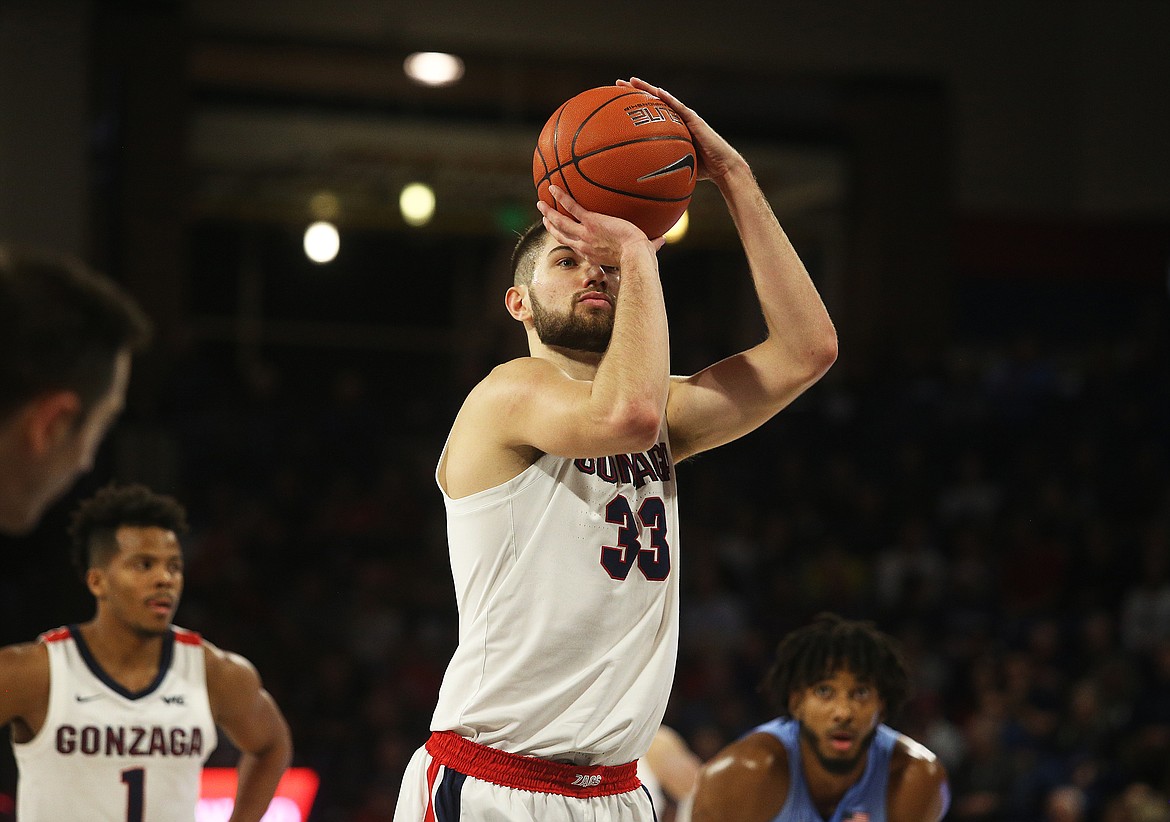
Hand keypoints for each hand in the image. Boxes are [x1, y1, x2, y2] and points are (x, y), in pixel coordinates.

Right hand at [537, 185, 664, 263]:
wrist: (636, 255)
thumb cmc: (642, 256)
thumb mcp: (643, 250)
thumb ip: (652, 244)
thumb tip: (664, 239)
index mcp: (593, 254)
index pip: (577, 247)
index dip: (567, 240)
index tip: (562, 234)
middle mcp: (584, 245)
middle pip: (561, 236)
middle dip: (552, 227)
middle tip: (544, 219)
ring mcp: (585, 234)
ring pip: (560, 223)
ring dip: (549, 213)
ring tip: (540, 204)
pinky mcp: (590, 221)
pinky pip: (571, 207)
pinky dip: (561, 196)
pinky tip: (553, 187)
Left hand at [618, 77, 744, 183]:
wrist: (722, 167)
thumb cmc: (700, 170)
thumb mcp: (674, 167)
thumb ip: (659, 168)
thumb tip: (640, 182)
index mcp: (670, 127)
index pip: (649, 112)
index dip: (633, 105)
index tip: (616, 100)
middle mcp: (676, 119)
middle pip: (652, 101)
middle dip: (634, 91)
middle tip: (617, 84)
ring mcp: (686, 117)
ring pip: (663, 99)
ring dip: (647, 88)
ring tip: (631, 81)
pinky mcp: (695, 120)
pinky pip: (680, 108)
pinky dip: (669, 99)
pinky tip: (658, 91)